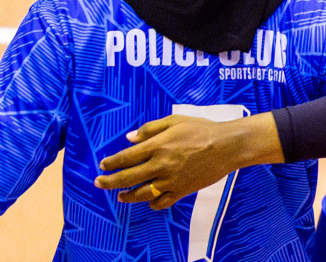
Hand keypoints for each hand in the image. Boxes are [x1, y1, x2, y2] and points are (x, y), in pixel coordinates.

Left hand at [93, 113, 280, 209]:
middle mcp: (161, 165)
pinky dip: (153, 203)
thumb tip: (129, 138)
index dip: (111, 163)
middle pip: (129, 177)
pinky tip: (147, 201)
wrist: (227, 146)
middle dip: (110, 181)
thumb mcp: (172, 121)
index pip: (126, 157)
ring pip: (144, 193)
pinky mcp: (184, 190)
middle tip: (98, 183)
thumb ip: (148, 129)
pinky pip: (164, 202)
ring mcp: (172, 180)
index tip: (102, 165)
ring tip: (119, 196)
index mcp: (157, 146)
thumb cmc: (200, 129)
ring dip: (128, 196)